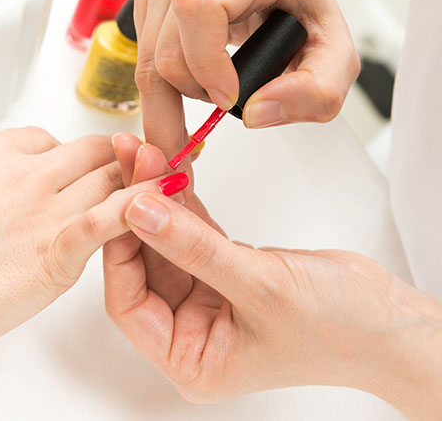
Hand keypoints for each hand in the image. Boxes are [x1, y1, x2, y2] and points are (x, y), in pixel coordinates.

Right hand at [0, 128, 163, 366]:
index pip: (49, 139)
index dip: (66, 158)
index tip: (71, 175)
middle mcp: (20, 174)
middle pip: (92, 152)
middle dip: (111, 163)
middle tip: (124, 179)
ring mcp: (41, 211)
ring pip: (111, 179)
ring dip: (134, 184)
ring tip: (157, 191)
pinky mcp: (56, 254)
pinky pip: (111, 221)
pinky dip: (140, 211)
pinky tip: (161, 211)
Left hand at [103, 179, 441, 418]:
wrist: (391, 319)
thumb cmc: (339, 329)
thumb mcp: (259, 286)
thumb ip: (194, 247)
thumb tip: (139, 211)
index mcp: (189, 358)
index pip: (129, 303)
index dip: (119, 250)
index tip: (119, 200)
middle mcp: (190, 331)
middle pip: (145, 264)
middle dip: (136, 211)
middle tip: (132, 160)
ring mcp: (206, 298)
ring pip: (167, 241)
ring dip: (157, 197)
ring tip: (146, 151)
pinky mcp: (223, 270)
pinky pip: (193, 230)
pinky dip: (184, 200)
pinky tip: (171, 166)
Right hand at [134, 0, 358, 160]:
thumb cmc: (299, 0)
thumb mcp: (337, 51)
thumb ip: (317, 91)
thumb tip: (257, 113)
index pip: (200, 7)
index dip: (207, 62)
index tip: (230, 96)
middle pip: (167, 50)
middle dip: (193, 95)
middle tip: (223, 110)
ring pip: (147, 61)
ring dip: (176, 94)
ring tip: (212, 92)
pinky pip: (141, 55)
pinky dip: (164, 81)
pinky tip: (194, 75)